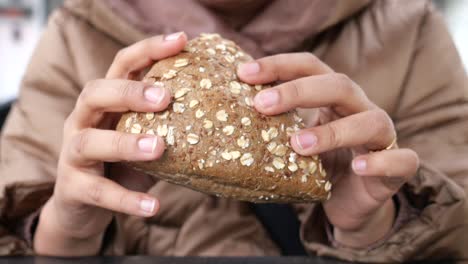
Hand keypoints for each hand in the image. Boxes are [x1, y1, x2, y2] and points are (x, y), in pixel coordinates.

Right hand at [34, 32, 186, 255]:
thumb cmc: (122, 166)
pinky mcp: (72, 188)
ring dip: (126, 143)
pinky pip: (98, 192)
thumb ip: (169, 125)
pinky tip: (153, 206)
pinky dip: (126, 199)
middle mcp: (84, 120)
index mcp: (106, 102)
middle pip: (96, 92)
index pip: (123, 65)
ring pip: (91, 141)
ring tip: (158, 148)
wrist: (84, 207)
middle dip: (130, 92)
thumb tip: (221, 114)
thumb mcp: (145, 138)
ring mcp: (73, 153)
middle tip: (165, 98)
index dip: (149, 50)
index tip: (182, 40)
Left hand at [237, 53, 419, 247]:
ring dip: (332, 131)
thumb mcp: (292, 144)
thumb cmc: (319, 167)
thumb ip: (271, 130)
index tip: (243, 73)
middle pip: (338, 85)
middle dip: (298, 91)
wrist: (351, 203)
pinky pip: (400, 160)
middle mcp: (359, 108)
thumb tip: (220, 123)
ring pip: (369, 121)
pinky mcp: (398, 167)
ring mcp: (382, 136)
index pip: (310, 67)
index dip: (279, 66)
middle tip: (261, 104)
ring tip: (297, 144)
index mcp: (333, 98)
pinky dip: (380, 162)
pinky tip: (356, 167)